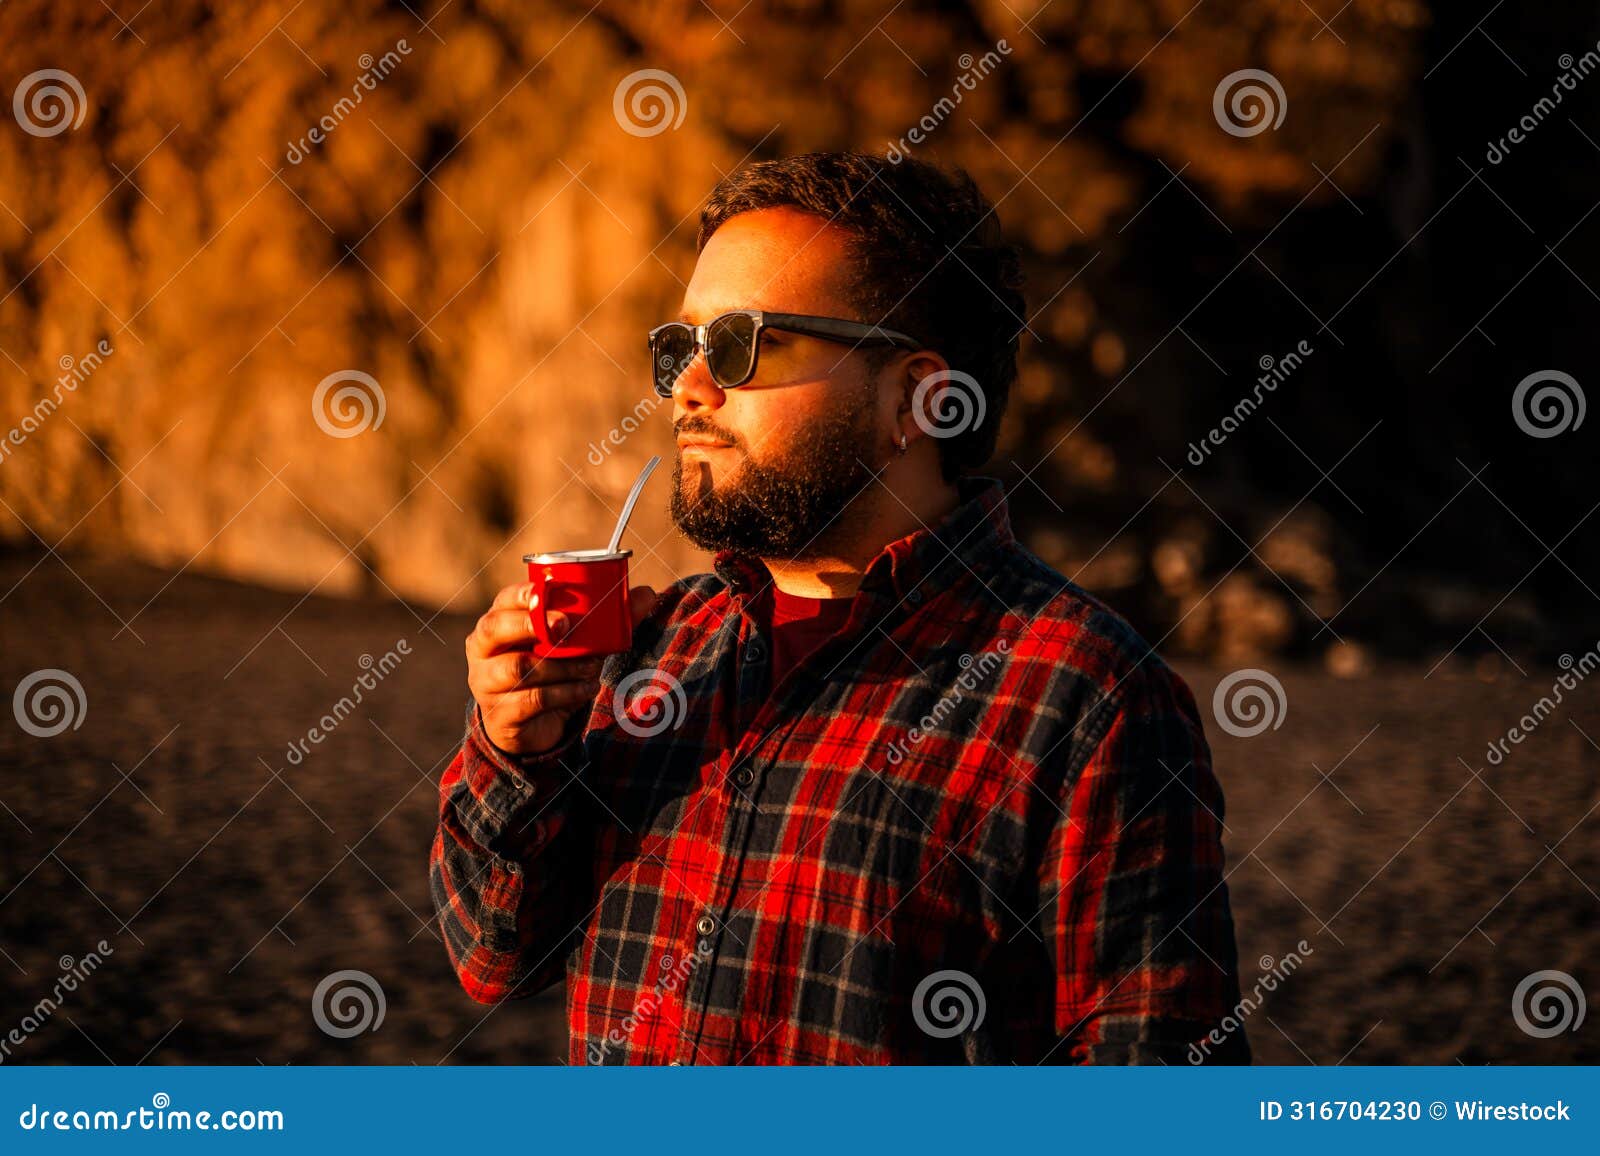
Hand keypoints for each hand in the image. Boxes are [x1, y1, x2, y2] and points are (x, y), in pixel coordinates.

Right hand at [466, 581, 659, 755]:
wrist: (534, 727)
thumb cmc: (553, 672)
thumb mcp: (578, 645)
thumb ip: (611, 620)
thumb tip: (648, 593)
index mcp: (498, 623)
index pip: (501, 601)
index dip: (521, 594)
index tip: (545, 593)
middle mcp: (484, 650)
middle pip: (494, 629)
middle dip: (530, 624)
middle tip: (566, 626)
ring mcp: (486, 682)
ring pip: (520, 667)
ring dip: (562, 666)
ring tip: (591, 667)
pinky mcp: (500, 713)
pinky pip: (533, 699)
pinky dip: (567, 693)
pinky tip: (586, 689)